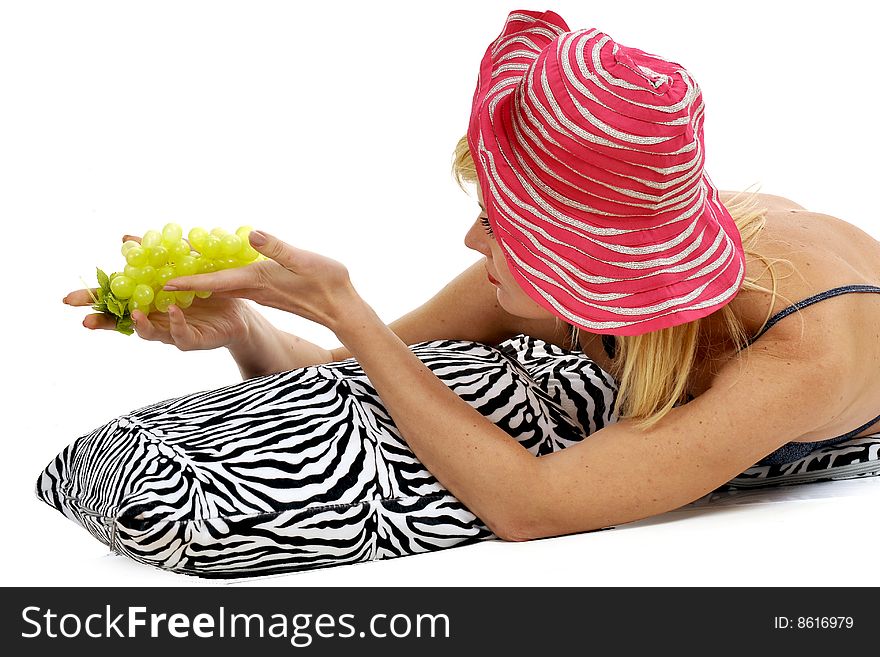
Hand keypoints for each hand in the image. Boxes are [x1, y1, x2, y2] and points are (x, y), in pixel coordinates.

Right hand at [62, 234, 254, 350]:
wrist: (240, 309)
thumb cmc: (207, 290)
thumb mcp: (182, 265)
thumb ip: (155, 254)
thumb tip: (124, 239)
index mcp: (148, 301)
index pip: (116, 301)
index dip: (94, 301)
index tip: (70, 299)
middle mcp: (155, 318)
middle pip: (124, 322)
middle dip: (104, 321)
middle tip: (86, 321)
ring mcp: (172, 331)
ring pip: (149, 333)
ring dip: (140, 324)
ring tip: (135, 314)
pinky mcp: (193, 339)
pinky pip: (181, 335)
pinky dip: (175, 323)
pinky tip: (173, 310)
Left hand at [161, 230, 358, 330]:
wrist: (342, 308)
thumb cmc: (327, 284)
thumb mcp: (304, 260)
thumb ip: (277, 248)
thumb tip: (252, 234)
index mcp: (257, 281)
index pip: (215, 282)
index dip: (188, 281)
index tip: (163, 281)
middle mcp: (252, 288)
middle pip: (209, 283)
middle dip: (182, 276)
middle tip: (157, 267)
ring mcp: (257, 291)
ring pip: (219, 283)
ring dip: (196, 276)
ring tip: (172, 263)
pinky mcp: (265, 290)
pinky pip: (231, 283)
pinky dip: (215, 275)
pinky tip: (209, 266)